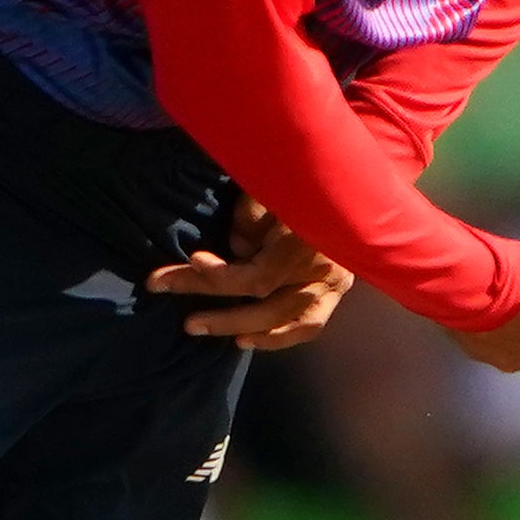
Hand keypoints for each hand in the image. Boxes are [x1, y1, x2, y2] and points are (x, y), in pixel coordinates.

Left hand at [145, 199, 352, 350]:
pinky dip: (275, 338)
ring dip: (236, 325)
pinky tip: (243, 341)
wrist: (357, 188)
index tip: (191, 259)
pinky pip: (307, 327)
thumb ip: (253, 215)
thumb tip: (235, 247)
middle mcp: (323, 269)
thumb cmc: (306, 178)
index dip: (221, 274)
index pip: (259, 275)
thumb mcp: (275, 184)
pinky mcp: (334, 294)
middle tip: (162, 288)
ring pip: (283, 320)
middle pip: (262, 300)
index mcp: (309, 239)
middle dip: (209, 298)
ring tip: (195, 326)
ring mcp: (332, 286)